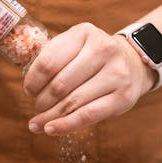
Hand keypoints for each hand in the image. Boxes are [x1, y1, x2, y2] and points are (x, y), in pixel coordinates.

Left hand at [24, 23, 156, 135]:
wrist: (133, 62)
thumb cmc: (93, 57)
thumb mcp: (75, 45)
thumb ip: (52, 58)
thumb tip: (29, 88)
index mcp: (84, 33)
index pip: (48, 62)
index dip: (33, 81)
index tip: (29, 91)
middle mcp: (103, 50)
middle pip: (59, 85)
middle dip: (42, 101)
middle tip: (37, 107)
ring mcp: (116, 74)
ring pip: (72, 103)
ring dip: (49, 117)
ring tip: (36, 124)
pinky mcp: (123, 97)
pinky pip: (88, 115)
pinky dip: (65, 125)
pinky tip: (50, 129)